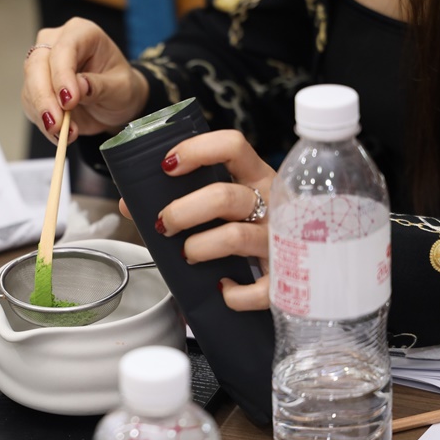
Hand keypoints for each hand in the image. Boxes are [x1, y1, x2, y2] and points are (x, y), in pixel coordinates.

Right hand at [21, 17, 149, 142]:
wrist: (114, 102)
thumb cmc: (121, 87)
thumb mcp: (120, 88)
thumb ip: (99, 86)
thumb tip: (78, 87)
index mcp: (82, 32)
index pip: (64, 49)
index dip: (62, 75)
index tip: (69, 101)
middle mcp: (57, 43)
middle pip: (37, 65)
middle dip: (45, 98)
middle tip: (57, 125)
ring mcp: (43, 64)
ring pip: (30, 86)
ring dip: (43, 114)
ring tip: (65, 134)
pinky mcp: (36, 87)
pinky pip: (31, 104)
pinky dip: (43, 122)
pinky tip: (61, 134)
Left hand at [121, 129, 275, 310]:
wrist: (309, 267)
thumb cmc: (251, 230)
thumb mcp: (224, 207)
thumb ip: (180, 200)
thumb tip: (130, 204)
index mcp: (256, 177)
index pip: (232, 146)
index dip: (196, 150)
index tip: (167, 166)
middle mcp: (272, 204)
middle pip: (223, 196)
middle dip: (182, 211)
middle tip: (164, 224)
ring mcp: (283, 240)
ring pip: (234, 237)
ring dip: (199, 247)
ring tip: (188, 255)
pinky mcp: (287, 278)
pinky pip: (259, 289)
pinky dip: (235, 294)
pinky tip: (224, 289)